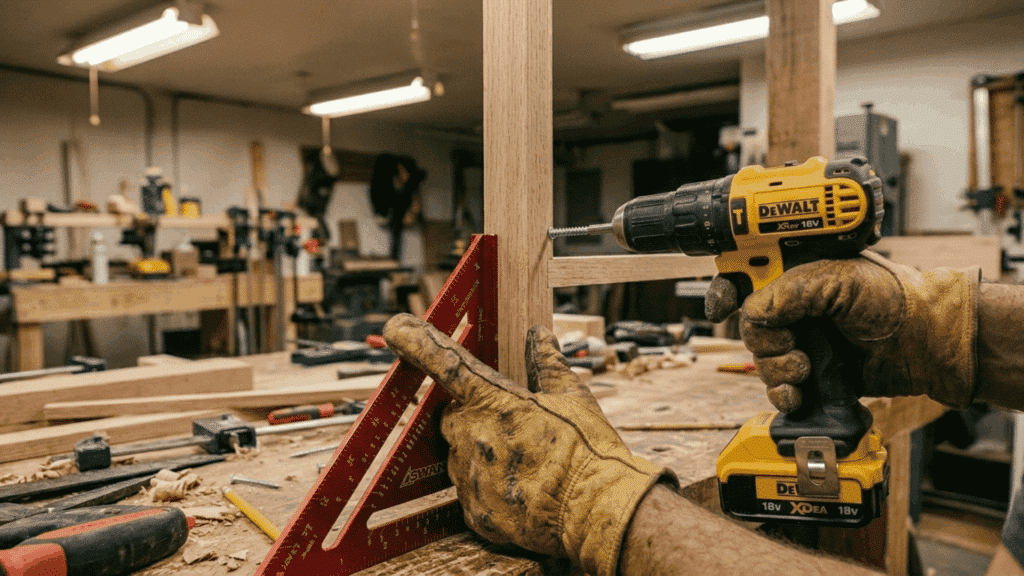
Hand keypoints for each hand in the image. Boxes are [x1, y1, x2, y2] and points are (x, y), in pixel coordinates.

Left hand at [384, 314, 676, 575]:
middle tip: (512, 426)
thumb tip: (538, 335)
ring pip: (460, 455)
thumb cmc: (589, 452)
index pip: (444, 364)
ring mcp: (470, 478)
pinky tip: (519, 487)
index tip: (396, 328)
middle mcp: (472, 437)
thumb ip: (548, 364)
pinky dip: (489, 487)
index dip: (416, 343)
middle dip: (474, 416)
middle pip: (453, 416)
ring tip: (524, 462)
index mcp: (494, 402)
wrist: (597, 512)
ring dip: (482, 453)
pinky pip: (470, 491)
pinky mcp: (474, 512)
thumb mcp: (573, 398)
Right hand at [705, 251, 979, 410]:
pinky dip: (782, 393)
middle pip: (749, 325)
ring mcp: (803, 341)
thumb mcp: (841, 281)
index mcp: (797, 274)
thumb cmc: (896, 299)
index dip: (726, 290)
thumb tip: (756, 309)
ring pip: (762, 359)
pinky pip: (779, 386)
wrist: (928, 343)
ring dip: (776, 369)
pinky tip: (796, 395)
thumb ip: (792, 290)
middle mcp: (796, 307)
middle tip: (790, 345)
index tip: (722, 307)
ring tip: (804, 370)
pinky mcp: (813, 373)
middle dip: (763, 341)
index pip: (746, 277)